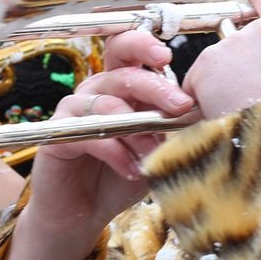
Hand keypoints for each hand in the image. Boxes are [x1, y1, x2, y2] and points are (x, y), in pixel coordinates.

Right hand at [0, 30, 194, 259]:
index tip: (167, 56)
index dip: (143, 46)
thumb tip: (203, 113)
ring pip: (106, 102)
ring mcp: (73, 112)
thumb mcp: (154, 150)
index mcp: (119, 87)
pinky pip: (88, 134)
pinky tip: (130, 169)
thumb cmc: (120, 177)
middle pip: (122, 73)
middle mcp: (95, 92)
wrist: (82, 214)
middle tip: (180, 105)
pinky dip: (114, 151)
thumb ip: (170, 128)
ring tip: (155, 152)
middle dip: (155, 86)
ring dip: (136, 128)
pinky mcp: (57, 136)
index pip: (127, 52)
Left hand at [184, 0, 260, 120]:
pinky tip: (223, 116)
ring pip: (219, 63)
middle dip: (244, 66)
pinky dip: (204, 99)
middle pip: (242, 42)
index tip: (255, 13)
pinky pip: (197, 83)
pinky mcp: (204, 68)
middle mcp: (259, 32)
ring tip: (241, 110)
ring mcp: (229, 48)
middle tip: (255, 95)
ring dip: (224, 83)